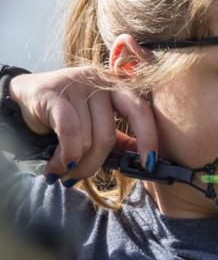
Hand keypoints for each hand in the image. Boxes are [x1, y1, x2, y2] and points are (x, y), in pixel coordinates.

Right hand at [8, 68, 155, 181]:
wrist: (27, 96)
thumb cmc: (69, 114)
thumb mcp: (97, 126)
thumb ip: (121, 140)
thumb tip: (146, 161)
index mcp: (119, 89)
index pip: (141, 112)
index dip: (148, 139)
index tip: (148, 164)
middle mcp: (101, 82)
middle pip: (108, 134)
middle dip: (96, 162)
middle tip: (82, 177)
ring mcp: (77, 84)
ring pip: (85, 137)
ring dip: (74, 163)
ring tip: (63, 172)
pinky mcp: (53, 92)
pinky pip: (68, 131)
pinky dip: (66, 153)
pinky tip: (57, 166)